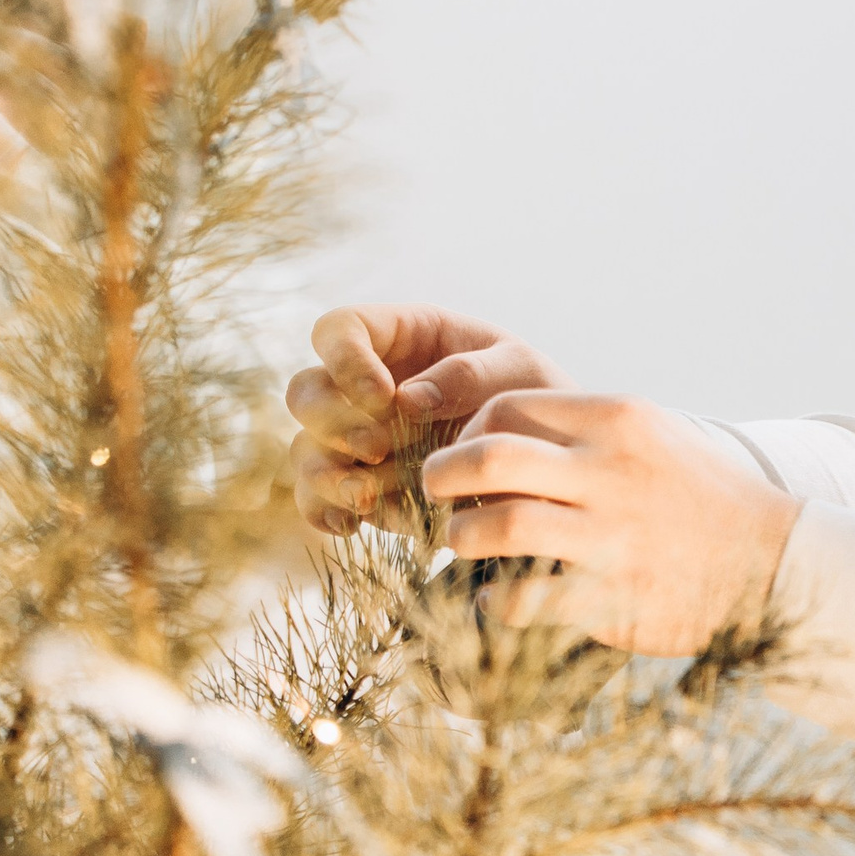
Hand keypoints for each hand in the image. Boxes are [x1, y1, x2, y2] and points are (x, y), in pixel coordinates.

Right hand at [286, 304, 567, 536]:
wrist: (549, 461)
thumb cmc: (535, 396)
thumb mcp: (520, 371)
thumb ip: (470, 373)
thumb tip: (406, 398)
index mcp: (400, 338)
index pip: (339, 330)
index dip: (343, 360)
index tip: (381, 395)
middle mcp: (365, 386)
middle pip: (305, 392)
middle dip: (332, 423)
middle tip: (378, 448)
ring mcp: (358, 438)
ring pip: (306, 450)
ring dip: (328, 474)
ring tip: (369, 496)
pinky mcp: (363, 486)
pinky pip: (318, 500)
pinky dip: (326, 512)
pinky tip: (351, 525)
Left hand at [425, 393, 801, 653]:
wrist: (777, 565)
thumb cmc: (709, 501)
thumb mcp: (659, 437)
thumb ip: (591, 430)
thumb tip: (508, 432)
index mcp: (619, 422)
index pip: (509, 407)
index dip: (469, 431)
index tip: (465, 457)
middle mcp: (612, 473)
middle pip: (490, 456)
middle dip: (443, 476)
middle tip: (434, 494)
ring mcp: (611, 538)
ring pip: (498, 525)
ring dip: (462, 536)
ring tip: (461, 544)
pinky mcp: (612, 599)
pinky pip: (524, 597)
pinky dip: (495, 599)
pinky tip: (495, 598)